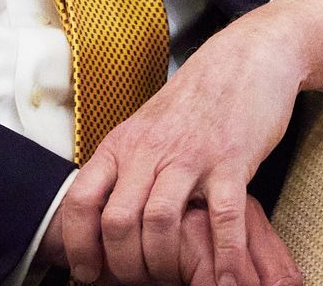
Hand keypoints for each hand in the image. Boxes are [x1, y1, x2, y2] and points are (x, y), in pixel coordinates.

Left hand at [55, 0, 322, 283]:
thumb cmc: (194, 102)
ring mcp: (190, 156)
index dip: (78, 244)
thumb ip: (125, 168)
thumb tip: (102, 216)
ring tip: (174, 281)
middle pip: (117, 221)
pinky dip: (223, 256)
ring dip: (162, 264)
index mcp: (121, 145)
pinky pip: (222, 218)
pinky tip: (225, 279)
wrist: (244, 59)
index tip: (87, 273)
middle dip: (123, 265)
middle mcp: (149, 150)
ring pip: (158, 222)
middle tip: (138, 283)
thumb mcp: (144, 129)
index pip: (81, 200)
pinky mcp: (231, 160)